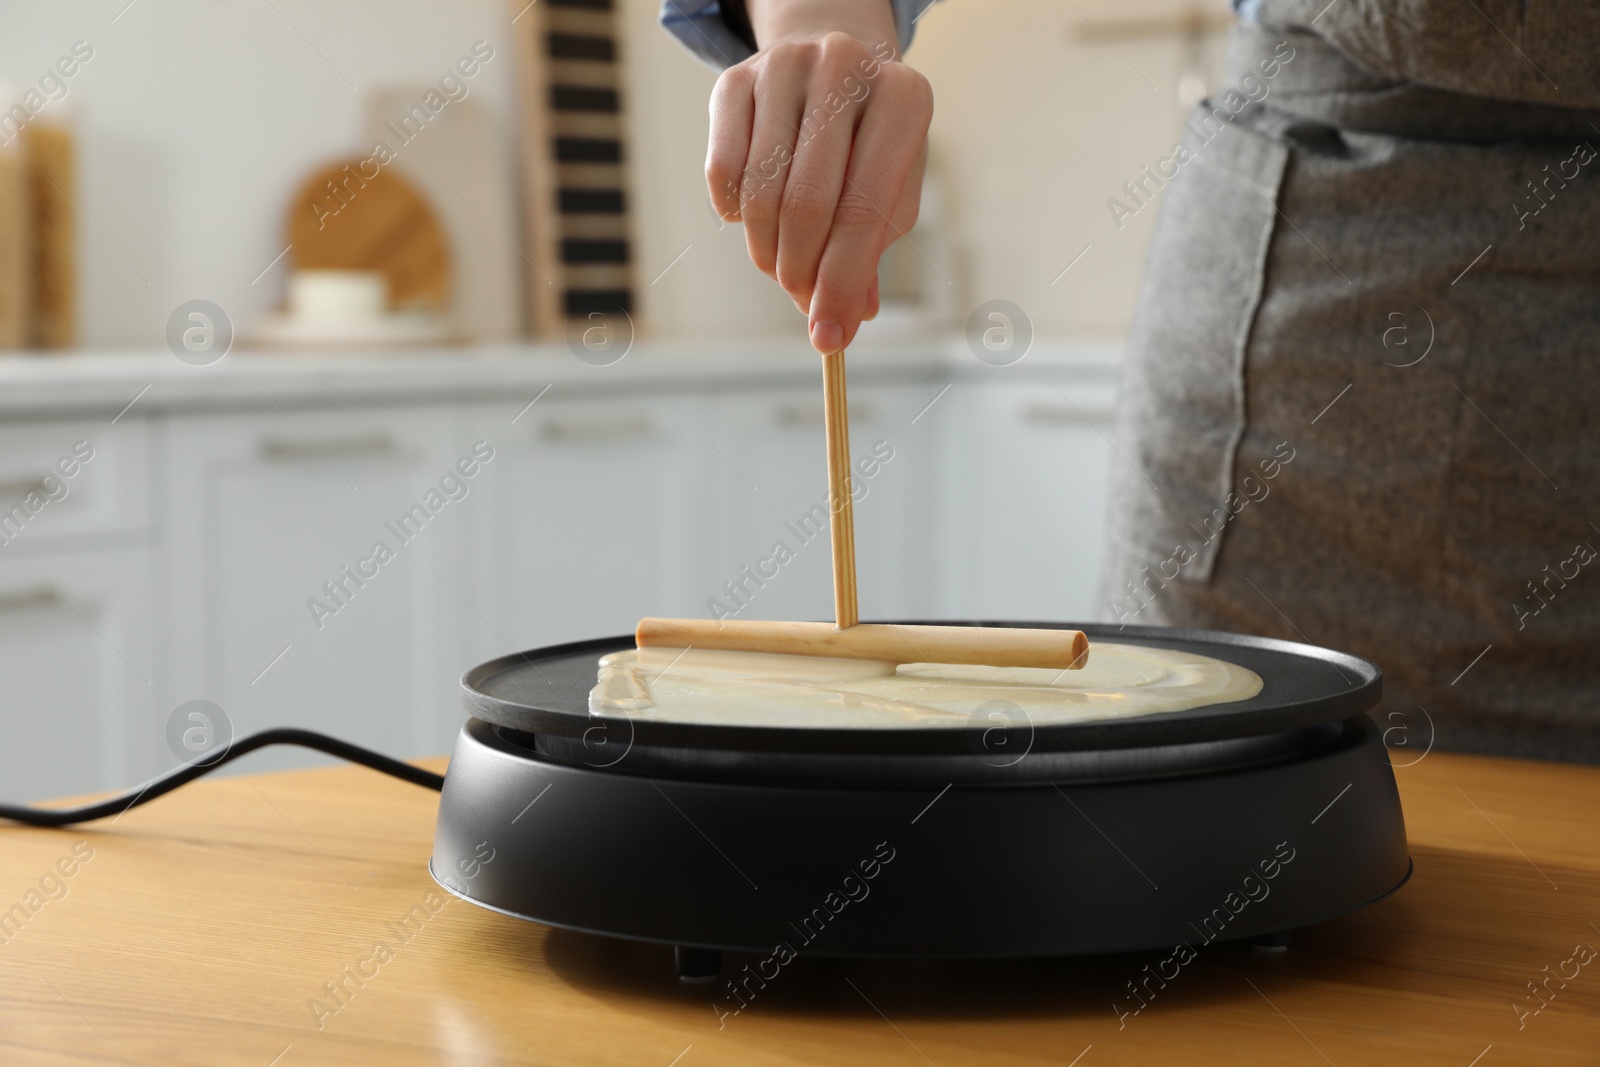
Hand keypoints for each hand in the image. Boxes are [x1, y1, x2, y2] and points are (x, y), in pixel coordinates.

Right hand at [707, 1, 932, 353]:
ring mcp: (784, 67)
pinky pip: (722, 176)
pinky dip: (735, 216)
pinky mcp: (734, 79)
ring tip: (784, 263)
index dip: (843, 283)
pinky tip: (757, 213)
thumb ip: (871, 255)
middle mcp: (844, 68)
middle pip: (807, 205)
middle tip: (803, 302)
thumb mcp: (890, 193)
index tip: (830, 337)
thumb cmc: (869, 147)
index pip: (865, 210)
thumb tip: (844, 320)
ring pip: (760, 195)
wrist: (831, 68)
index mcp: (903, 99)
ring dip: (768, 253)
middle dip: (801, 273)